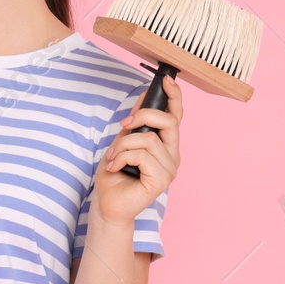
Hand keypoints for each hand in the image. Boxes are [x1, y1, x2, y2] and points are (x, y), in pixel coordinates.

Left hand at [94, 75, 182, 225]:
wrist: (107, 204)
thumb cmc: (115, 175)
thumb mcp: (123, 141)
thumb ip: (136, 122)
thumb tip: (145, 95)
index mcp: (167, 145)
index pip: (177, 116)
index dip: (174, 96)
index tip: (165, 79)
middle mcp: (173, 155)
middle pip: (169, 121)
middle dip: (142, 115)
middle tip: (123, 125)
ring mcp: (170, 168)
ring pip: (149, 139)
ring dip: (124, 145)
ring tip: (114, 157)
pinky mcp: (162, 180)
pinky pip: (142, 156)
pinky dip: (123, 157)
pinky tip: (116, 167)